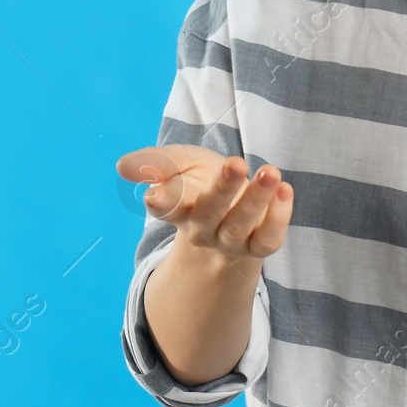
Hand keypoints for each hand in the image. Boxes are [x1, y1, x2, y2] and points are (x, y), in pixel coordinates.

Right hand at [116, 144, 293, 262]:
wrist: (231, 209)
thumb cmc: (199, 180)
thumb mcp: (179, 162)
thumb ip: (155, 162)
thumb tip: (122, 167)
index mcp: (178, 208)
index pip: (166, 207)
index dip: (163, 201)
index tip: (157, 195)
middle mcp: (203, 228)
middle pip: (209, 212)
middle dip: (222, 189)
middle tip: (235, 161)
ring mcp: (231, 239)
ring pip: (241, 224)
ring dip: (257, 198)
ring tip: (270, 172)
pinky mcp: (258, 244)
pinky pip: (268, 239)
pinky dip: (279, 217)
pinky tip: (285, 190)